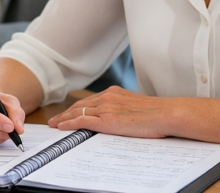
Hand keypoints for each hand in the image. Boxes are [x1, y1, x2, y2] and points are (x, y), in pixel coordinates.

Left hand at [47, 86, 175, 138]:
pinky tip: (61, 127)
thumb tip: (120, 118)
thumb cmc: (157, 114)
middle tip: (54, 120)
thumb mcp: (136, 107)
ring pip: (77, 111)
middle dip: (65, 113)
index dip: (76, 107)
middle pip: (79, 104)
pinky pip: (82, 120)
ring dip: (63, 119)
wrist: (166, 114)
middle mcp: (108, 97)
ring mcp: (106, 108)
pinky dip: (69, 123)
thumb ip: (124, 110)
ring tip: (53, 125)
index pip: (89, 100)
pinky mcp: (107, 120)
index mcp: (115, 93)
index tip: (67, 113)